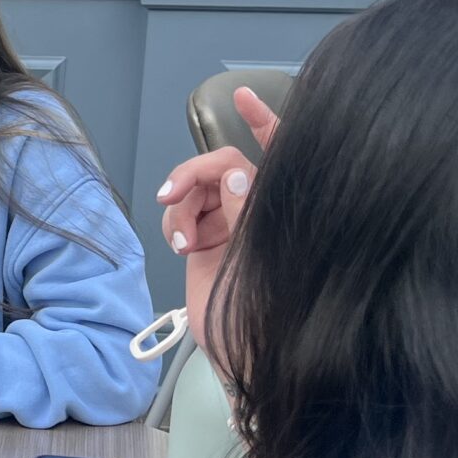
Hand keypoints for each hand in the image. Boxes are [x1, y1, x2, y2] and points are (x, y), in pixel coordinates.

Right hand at [155, 88, 278, 374]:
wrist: (245, 362)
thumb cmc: (272, 320)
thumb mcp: (261, 260)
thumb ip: (248, 211)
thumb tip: (238, 170)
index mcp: (285, 208)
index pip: (281, 151)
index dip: (264, 120)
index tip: (242, 95)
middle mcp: (259, 213)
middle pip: (224, 166)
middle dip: (195, 174)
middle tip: (171, 195)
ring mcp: (233, 227)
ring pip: (198, 190)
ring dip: (181, 207)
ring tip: (182, 241)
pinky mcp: (207, 243)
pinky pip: (183, 215)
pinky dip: (175, 223)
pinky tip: (180, 245)